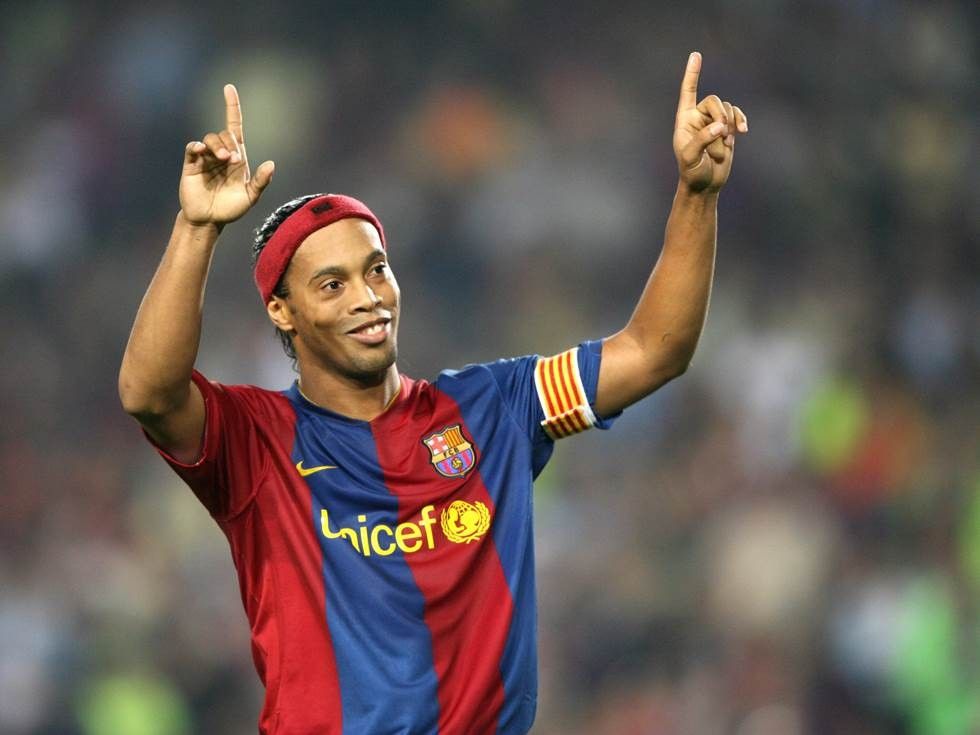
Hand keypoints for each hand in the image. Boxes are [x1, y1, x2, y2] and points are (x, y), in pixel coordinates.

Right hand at [179, 84, 274, 225]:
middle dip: (230, 143)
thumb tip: (271, 164)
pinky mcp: (191, 165)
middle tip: (233, 160)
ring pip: (210, 138)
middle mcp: (220, 154)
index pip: (234, 126)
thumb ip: (261, 181)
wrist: (210, 220)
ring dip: (218, 145)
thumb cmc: (231, 208)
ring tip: (223, 159)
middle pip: (224, 134)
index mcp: (236, 157)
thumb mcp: (251, 197)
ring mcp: (205, 158)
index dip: (232, 107)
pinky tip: (201, 151)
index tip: (228, 88)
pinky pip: (192, 148)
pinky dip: (197, 146)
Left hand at [673, 52, 747, 193]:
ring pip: (727, 109)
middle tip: (722, 135)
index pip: (688, 92)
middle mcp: (698, 117)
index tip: (696, 55)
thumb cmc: (692, 172)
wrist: (705, 185)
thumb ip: (702, 140)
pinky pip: (736, 115)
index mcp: (684, 119)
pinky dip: (740, 121)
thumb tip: (720, 126)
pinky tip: (743, 131)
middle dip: (720, 116)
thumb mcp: (691, 158)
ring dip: (729, 126)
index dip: (692, 74)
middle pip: (714, 101)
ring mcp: (714, 122)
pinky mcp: (727, 130)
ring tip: (726, 144)